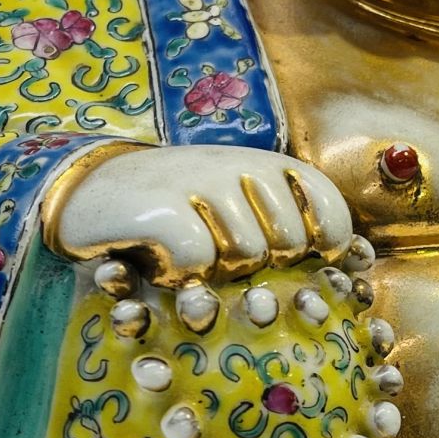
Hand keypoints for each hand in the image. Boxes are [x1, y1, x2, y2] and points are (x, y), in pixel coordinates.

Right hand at [49, 145, 352, 282]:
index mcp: (268, 164)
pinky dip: (180, 273)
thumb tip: (346, 269)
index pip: (327, 208)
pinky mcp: (164, 208)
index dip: (324, 244)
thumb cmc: (178, 208)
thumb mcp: (238, 204)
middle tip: (220, 253)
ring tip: (186, 251)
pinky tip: (159, 258)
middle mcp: (240, 166)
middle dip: (260, 265)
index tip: (299, 262)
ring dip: (216, 271)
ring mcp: (201, 183)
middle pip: (287, 244)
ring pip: (245, 256)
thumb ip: (285, 226)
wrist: (92, 190)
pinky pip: (199, 262)